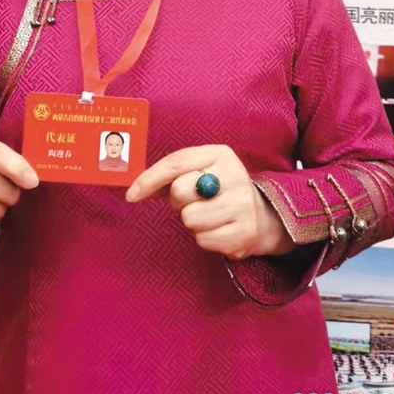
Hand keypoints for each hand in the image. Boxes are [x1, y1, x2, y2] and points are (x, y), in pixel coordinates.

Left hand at [126, 144, 293, 259]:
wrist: (261, 216)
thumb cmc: (217, 190)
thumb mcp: (199, 172)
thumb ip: (169, 175)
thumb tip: (133, 188)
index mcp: (220, 154)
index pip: (176, 162)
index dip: (149, 179)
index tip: (131, 195)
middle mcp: (234, 175)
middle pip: (180, 191)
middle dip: (178, 201)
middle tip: (192, 202)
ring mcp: (242, 204)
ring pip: (190, 218)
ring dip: (192, 222)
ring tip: (207, 216)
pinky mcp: (244, 232)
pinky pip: (202, 239)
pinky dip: (204, 238)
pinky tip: (217, 229)